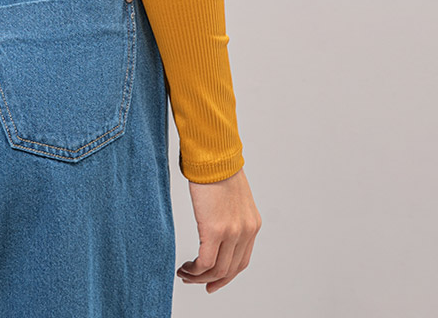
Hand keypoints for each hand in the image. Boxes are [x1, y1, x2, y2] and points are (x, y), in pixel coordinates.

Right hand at [177, 167, 261, 292]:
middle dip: (213, 281)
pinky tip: (185, 268)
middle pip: (231, 269)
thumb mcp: (231, 195)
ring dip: (199, 277)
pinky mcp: (214, 230)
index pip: (242, 260)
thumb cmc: (216, 167)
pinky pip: (206, 262)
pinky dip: (195, 270)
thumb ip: (228, 213)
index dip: (227, 275)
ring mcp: (232, 232)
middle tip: (196, 282)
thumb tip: (214, 222)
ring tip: (185, 274)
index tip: (213, 280)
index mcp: (252, 223)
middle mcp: (246, 231)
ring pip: (218, 270)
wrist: (213, 153)